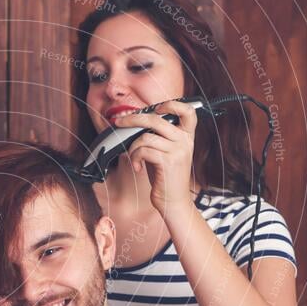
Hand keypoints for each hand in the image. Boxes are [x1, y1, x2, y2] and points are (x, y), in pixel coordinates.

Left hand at [114, 99, 197, 215]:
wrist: (173, 201)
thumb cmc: (165, 177)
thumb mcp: (165, 152)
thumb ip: (158, 137)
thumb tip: (134, 122)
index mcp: (187, 136)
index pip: (187, 111)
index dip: (171, 104)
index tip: (154, 109)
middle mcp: (185, 141)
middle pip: (156, 119)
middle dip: (133, 118)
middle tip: (119, 122)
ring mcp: (178, 151)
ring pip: (145, 137)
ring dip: (133, 147)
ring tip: (135, 158)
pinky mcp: (168, 162)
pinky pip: (143, 150)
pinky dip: (135, 158)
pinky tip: (138, 167)